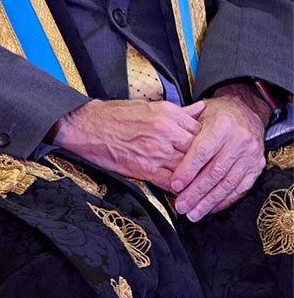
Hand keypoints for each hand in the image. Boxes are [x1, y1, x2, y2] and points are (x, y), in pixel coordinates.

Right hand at [51, 99, 199, 186]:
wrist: (84, 125)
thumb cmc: (115, 115)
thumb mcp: (149, 106)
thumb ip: (180, 111)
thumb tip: (203, 110)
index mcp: (168, 114)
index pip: (202, 132)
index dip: (208, 144)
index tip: (212, 153)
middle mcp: (166, 131)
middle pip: (199, 152)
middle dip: (206, 164)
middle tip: (213, 173)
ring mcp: (156, 151)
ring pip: (188, 169)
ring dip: (196, 179)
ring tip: (203, 186)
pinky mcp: (144, 168)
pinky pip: (171, 182)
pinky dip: (180, 188)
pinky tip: (183, 191)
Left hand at [169, 88, 268, 220]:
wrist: (246, 111)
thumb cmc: (215, 115)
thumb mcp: (198, 113)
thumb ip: (181, 130)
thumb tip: (161, 147)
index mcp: (221, 126)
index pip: (202, 152)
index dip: (188, 170)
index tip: (175, 185)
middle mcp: (239, 140)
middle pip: (215, 172)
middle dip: (196, 192)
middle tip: (181, 206)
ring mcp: (250, 155)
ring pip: (228, 183)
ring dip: (209, 201)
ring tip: (193, 213)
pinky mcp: (257, 166)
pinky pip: (241, 188)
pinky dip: (225, 200)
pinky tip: (211, 208)